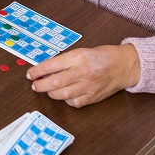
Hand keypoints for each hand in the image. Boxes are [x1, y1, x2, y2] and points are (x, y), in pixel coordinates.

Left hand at [26, 44, 140, 107]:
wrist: (124, 65)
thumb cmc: (102, 56)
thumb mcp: (81, 51)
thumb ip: (64, 61)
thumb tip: (45, 69)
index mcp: (78, 57)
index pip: (51, 65)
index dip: (37, 71)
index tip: (30, 74)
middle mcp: (82, 71)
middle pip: (54, 82)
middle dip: (40, 85)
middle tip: (35, 85)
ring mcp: (88, 86)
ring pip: (62, 94)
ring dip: (50, 93)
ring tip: (47, 89)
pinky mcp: (93, 97)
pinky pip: (74, 102)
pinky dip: (66, 100)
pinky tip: (65, 94)